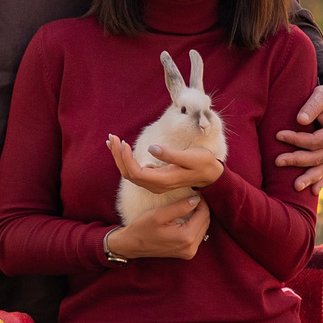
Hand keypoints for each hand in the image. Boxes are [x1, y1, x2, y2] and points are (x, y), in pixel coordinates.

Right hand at [103, 192, 209, 260]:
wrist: (131, 245)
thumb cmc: (141, 229)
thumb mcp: (158, 214)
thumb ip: (179, 207)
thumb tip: (197, 199)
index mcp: (186, 237)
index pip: (204, 215)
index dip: (202, 201)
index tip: (195, 192)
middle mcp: (191, 247)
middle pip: (206, 222)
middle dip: (201, 209)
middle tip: (192, 197)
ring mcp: (189, 252)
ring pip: (203, 229)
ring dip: (199, 217)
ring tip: (189, 206)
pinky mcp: (187, 253)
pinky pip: (197, 236)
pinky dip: (195, 226)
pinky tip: (186, 218)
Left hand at [107, 132, 223, 191]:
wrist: (211, 174)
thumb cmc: (202, 163)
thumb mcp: (191, 157)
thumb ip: (171, 155)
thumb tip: (151, 148)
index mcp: (163, 180)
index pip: (136, 173)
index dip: (126, 160)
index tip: (123, 143)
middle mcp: (156, 185)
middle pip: (128, 174)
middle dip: (118, 156)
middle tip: (112, 137)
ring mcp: (154, 183)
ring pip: (129, 173)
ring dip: (119, 157)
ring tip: (111, 141)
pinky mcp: (154, 179)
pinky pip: (134, 171)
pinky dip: (125, 159)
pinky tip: (120, 149)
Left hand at [275, 81, 322, 190]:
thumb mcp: (321, 96)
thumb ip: (311, 107)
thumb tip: (300, 120)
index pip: (315, 140)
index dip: (296, 139)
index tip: (278, 135)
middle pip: (316, 157)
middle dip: (296, 160)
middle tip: (277, 161)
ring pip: (322, 168)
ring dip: (309, 178)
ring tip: (295, 187)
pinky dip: (319, 181)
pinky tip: (311, 192)